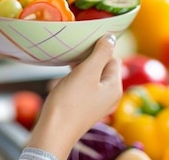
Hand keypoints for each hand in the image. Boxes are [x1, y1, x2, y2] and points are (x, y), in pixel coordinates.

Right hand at [26, 35, 121, 159]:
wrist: (53, 130)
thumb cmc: (70, 102)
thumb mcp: (87, 72)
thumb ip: (101, 53)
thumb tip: (112, 37)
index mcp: (115, 87)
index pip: (113, 58)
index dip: (99, 50)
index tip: (84, 46)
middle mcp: (109, 96)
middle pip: (103, 66)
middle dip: (88, 59)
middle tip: (73, 56)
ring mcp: (96, 102)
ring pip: (91, 75)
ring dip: (80, 68)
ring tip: (67, 67)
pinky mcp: (84, 106)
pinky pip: (83, 85)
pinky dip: (75, 79)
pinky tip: (64, 79)